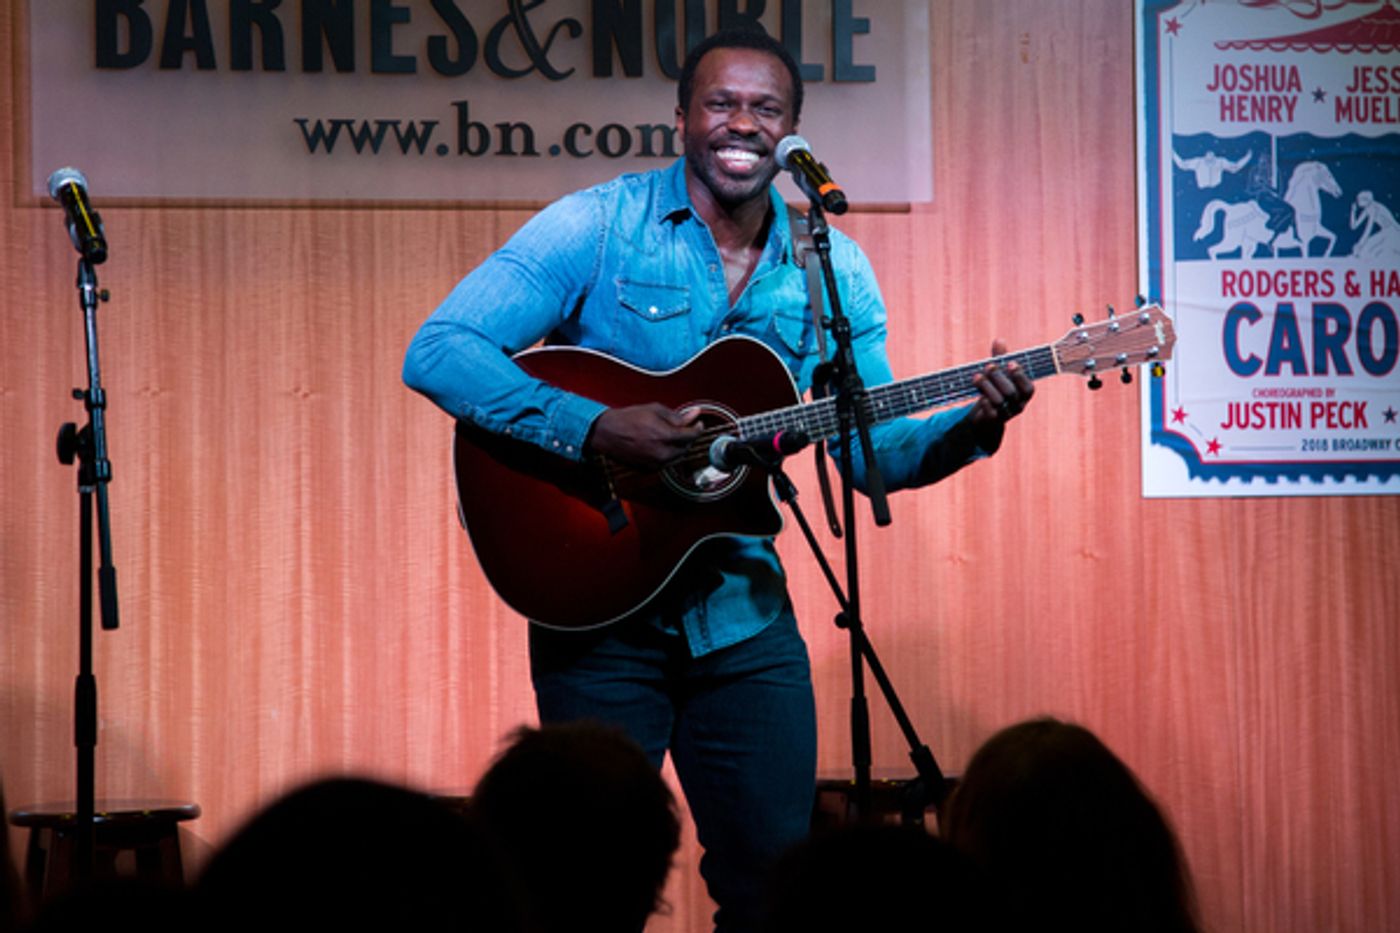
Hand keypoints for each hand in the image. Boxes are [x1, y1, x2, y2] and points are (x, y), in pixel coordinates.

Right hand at [587, 403, 703, 469]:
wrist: (607, 433)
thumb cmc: (627, 419)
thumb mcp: (655, 410)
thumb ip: (677, 415)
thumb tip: (694, 414)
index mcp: (665, 437)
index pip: (692, 435)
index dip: (697, 428)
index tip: (697, 423)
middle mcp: (662, 453)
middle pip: (686, 447)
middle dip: (688, 437)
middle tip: (684, 427)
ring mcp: (656, 463)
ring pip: (678, 457)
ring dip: (679, 446)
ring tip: (671, 434)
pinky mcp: (649, 469)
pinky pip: (666, 463)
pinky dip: (668, 454)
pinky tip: (661, 444)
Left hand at [969, 339, 1033, 433]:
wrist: (987, 415)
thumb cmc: (997, 388)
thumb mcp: (999, 373)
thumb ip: (1000, 358)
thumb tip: (999, 340)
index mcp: (1024, 393)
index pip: (1028, 387)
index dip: (1020, 376)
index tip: (1010, 363)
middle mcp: (1019, 404)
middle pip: (1011, 392)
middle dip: (998, 377)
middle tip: (988, 366)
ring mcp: (1007, 414)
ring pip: (999, 401)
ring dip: (987, 387)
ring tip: (976, 377)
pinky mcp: (994, 421)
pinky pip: (992, 413)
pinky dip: (985, 403)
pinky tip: (980, 396)